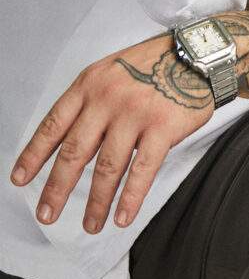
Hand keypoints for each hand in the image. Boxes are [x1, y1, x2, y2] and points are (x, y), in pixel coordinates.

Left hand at [8, 32, 213, 233]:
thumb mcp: (112, 71)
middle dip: (57, 188)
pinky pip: (142, 170)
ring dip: (96, 202)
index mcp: (90, 84)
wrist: (197, 54)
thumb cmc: (154, 64)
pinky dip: (130, 198)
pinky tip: (122, 217)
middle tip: (46, 214)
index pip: (53, 124)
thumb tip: (69, 145)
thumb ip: (91, 102)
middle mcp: (108, 98)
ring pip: (107, 167)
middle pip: (75, 152)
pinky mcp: (163, 127)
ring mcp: (135, 113)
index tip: (20, 179)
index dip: (34, 155)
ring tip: (91, 224)